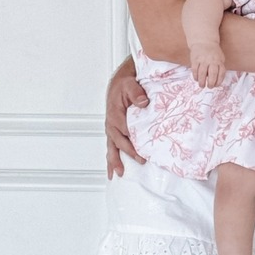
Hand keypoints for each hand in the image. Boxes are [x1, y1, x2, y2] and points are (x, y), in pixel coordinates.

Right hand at [105, 59, 147, 178]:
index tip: (143, 148)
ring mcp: (111, 128)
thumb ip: (137, 93)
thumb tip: (143, 102)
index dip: (134, 140)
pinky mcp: (113, 130)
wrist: (119, 82)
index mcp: (116, 113)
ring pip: (112, 147)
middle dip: (129, 152)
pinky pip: (111, 146)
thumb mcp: (131, 84)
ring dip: (114, 161)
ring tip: (118, 173)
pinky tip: (112, 169)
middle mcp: (111, 123)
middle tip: (141, 160)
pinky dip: (111, 159)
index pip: (125, 130)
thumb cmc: (125, 83)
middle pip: (119, 141)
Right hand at [188, 43, 224, 88]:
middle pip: (212, 74)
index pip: (221, 73)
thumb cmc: (213, 52)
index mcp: (219, 61)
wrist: (204, 41)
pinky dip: (195, 76)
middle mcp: (211, 61)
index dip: (219, 81)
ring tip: (202, 86)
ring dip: (202, 81)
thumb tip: (218, 80)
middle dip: (211, 83)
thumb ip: (220, 67)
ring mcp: (203, 60)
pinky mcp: (195, 60)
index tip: (216, 85)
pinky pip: (195, 70)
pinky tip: (196, 79)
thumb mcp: (220, 58)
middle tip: (209, 87)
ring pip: (202, 73)